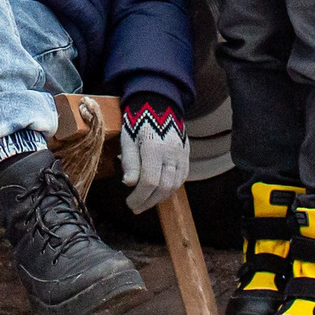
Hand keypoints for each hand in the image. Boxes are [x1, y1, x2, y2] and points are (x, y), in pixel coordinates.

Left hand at [118, 98, 188, 215]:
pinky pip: (181, 178)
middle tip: (135, 208)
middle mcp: (171, 153)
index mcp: (154, 148)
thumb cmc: (138, 123)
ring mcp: (181, 155)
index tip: (129, 203)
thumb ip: (130, 161)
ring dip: (159, 198)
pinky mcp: (186, 156)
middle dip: (149, 201)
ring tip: (145, 202)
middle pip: (164, 187)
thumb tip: (129, 183)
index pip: (150, 181)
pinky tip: (158, 193)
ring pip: (175, 185)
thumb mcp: (128, 139)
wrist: (158, 105)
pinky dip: (169, 189)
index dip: (139, 196)